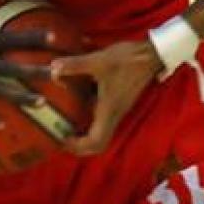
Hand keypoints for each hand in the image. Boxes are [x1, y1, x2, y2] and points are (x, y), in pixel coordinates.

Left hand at [52, 38, 160, 155]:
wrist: (150, 56)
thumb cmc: (128, 60)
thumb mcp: (98, 61)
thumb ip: (75, 65)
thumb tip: (53, 68)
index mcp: (109, 110)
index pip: (96, 142)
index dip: (78, 146)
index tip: (61, 139)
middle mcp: (113, 115)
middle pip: (98, 144)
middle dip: (79, 147)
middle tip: (60, 138)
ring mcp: (116, 111)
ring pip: (101, 135)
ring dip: (83, 137)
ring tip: (64, 128)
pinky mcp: (117, 104)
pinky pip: (102, 123)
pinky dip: (88, 124)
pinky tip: (76, 111)